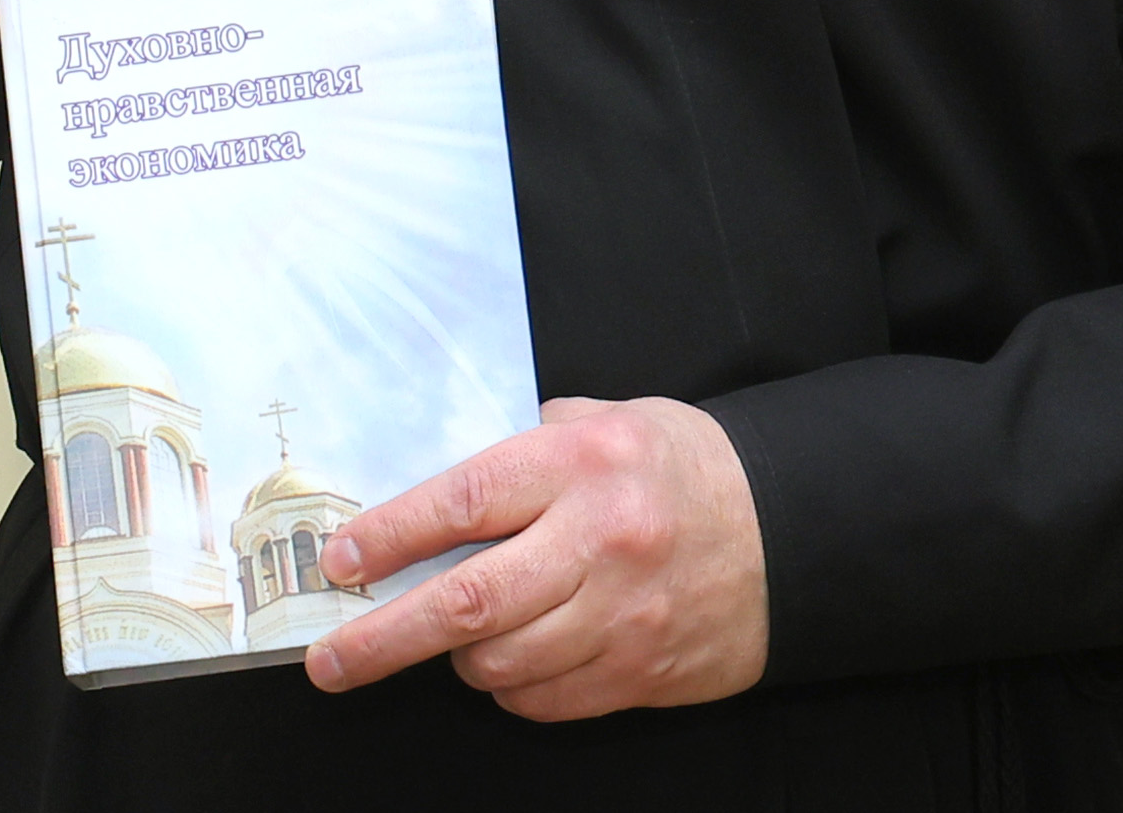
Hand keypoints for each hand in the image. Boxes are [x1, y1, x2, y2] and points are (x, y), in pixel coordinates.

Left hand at [302, 396, 768, 720]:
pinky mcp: (640, 673)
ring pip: (500, 663)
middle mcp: (597, 541)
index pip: (464, 503)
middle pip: (467, 603)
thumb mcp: (610, 421)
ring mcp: (620, 616)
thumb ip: (530, 446)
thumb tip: (451, 487)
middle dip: (385, 638)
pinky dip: (513, 689)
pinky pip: (545, 700)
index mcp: (581, 463)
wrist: (789, 532)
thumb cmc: (684, 468)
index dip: (393, 536)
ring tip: (459, 635)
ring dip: (460, 658)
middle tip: (333, 659)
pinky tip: (517, 659)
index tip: (342, 561)